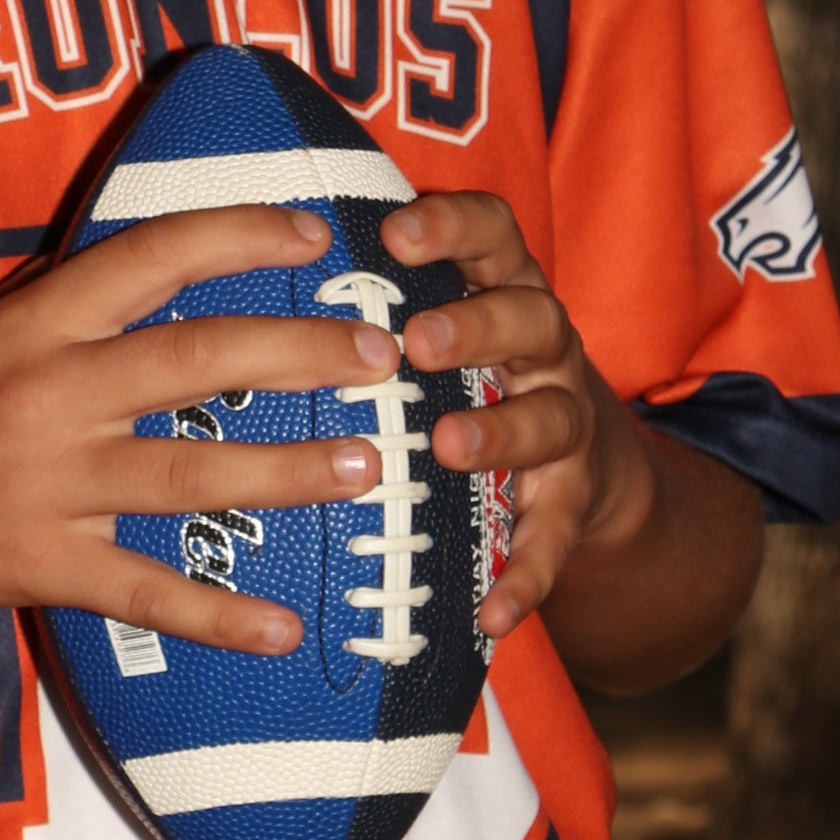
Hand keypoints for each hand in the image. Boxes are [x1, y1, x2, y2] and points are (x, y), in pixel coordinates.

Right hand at [0, 205, 403, 657]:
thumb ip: (66, 309)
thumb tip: (163, 273)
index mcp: (35, 320)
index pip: (155, 254)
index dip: (242, 233)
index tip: (315, 232)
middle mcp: (49, 390)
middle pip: (200, 356)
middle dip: (304, 351)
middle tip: (383, 356)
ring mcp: (45, 481)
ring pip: (191, 471)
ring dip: (290, 470)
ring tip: (367, 469)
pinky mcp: (35, 563)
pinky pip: (144, 592)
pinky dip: (219, 615)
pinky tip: (285, 630)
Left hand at [376, 191, 657, 643]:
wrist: (586, 465)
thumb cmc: (475, 376)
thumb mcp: (448, 318)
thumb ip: (383, 294)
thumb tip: (253, 261)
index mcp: (505, 289)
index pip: (494, 234)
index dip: (451, 227)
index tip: (394, 235)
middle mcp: (545, 347)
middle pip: (531, 318)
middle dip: (476, 327)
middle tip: (418, 343)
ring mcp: (567, 422)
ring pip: (551, 418)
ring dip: (501, 433)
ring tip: (449, 447)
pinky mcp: (575, 500)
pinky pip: (556, 539)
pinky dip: (527, 574)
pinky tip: (490, 612)